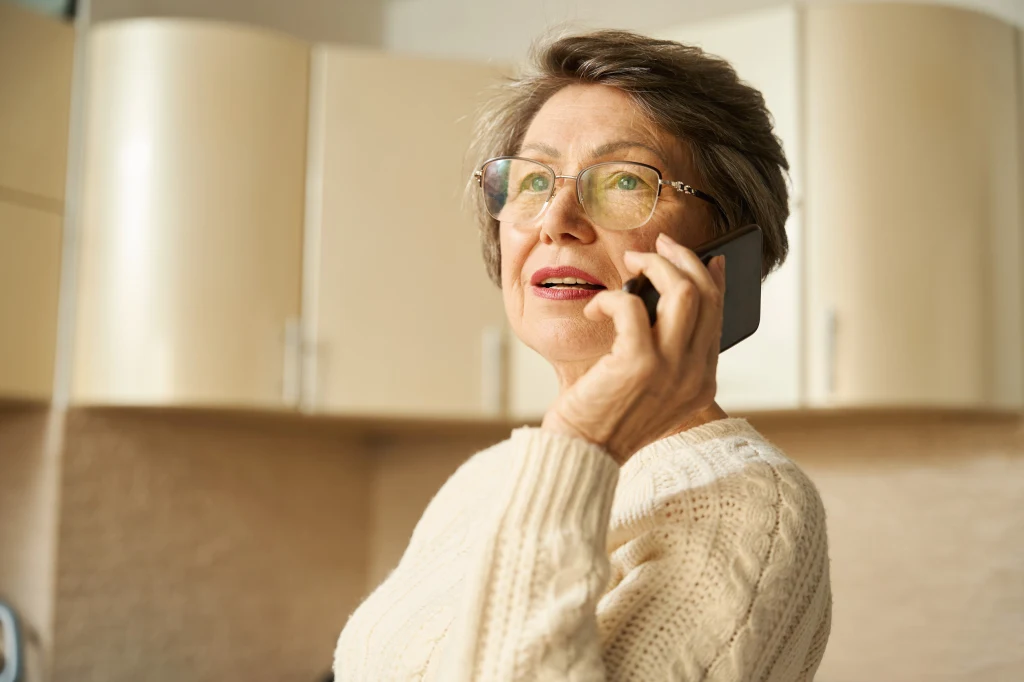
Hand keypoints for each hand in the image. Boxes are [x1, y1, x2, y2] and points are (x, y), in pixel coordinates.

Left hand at [541, 232, 726, 465]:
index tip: (702, 256)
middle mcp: (695, 375)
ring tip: (631, 262)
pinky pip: (632, 306)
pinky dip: (611, 298)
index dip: (711, 279)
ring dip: (655, 266)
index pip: (718, 316)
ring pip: (682, 292)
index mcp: (702, 381)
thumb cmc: (607, 417)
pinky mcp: (638, 364)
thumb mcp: (652, 388)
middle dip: (682, 260)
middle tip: (656, 247)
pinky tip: (595, 309)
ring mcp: (670, 369)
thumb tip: (667, 298)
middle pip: (705, 295)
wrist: (582, 455)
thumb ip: (667, 352)